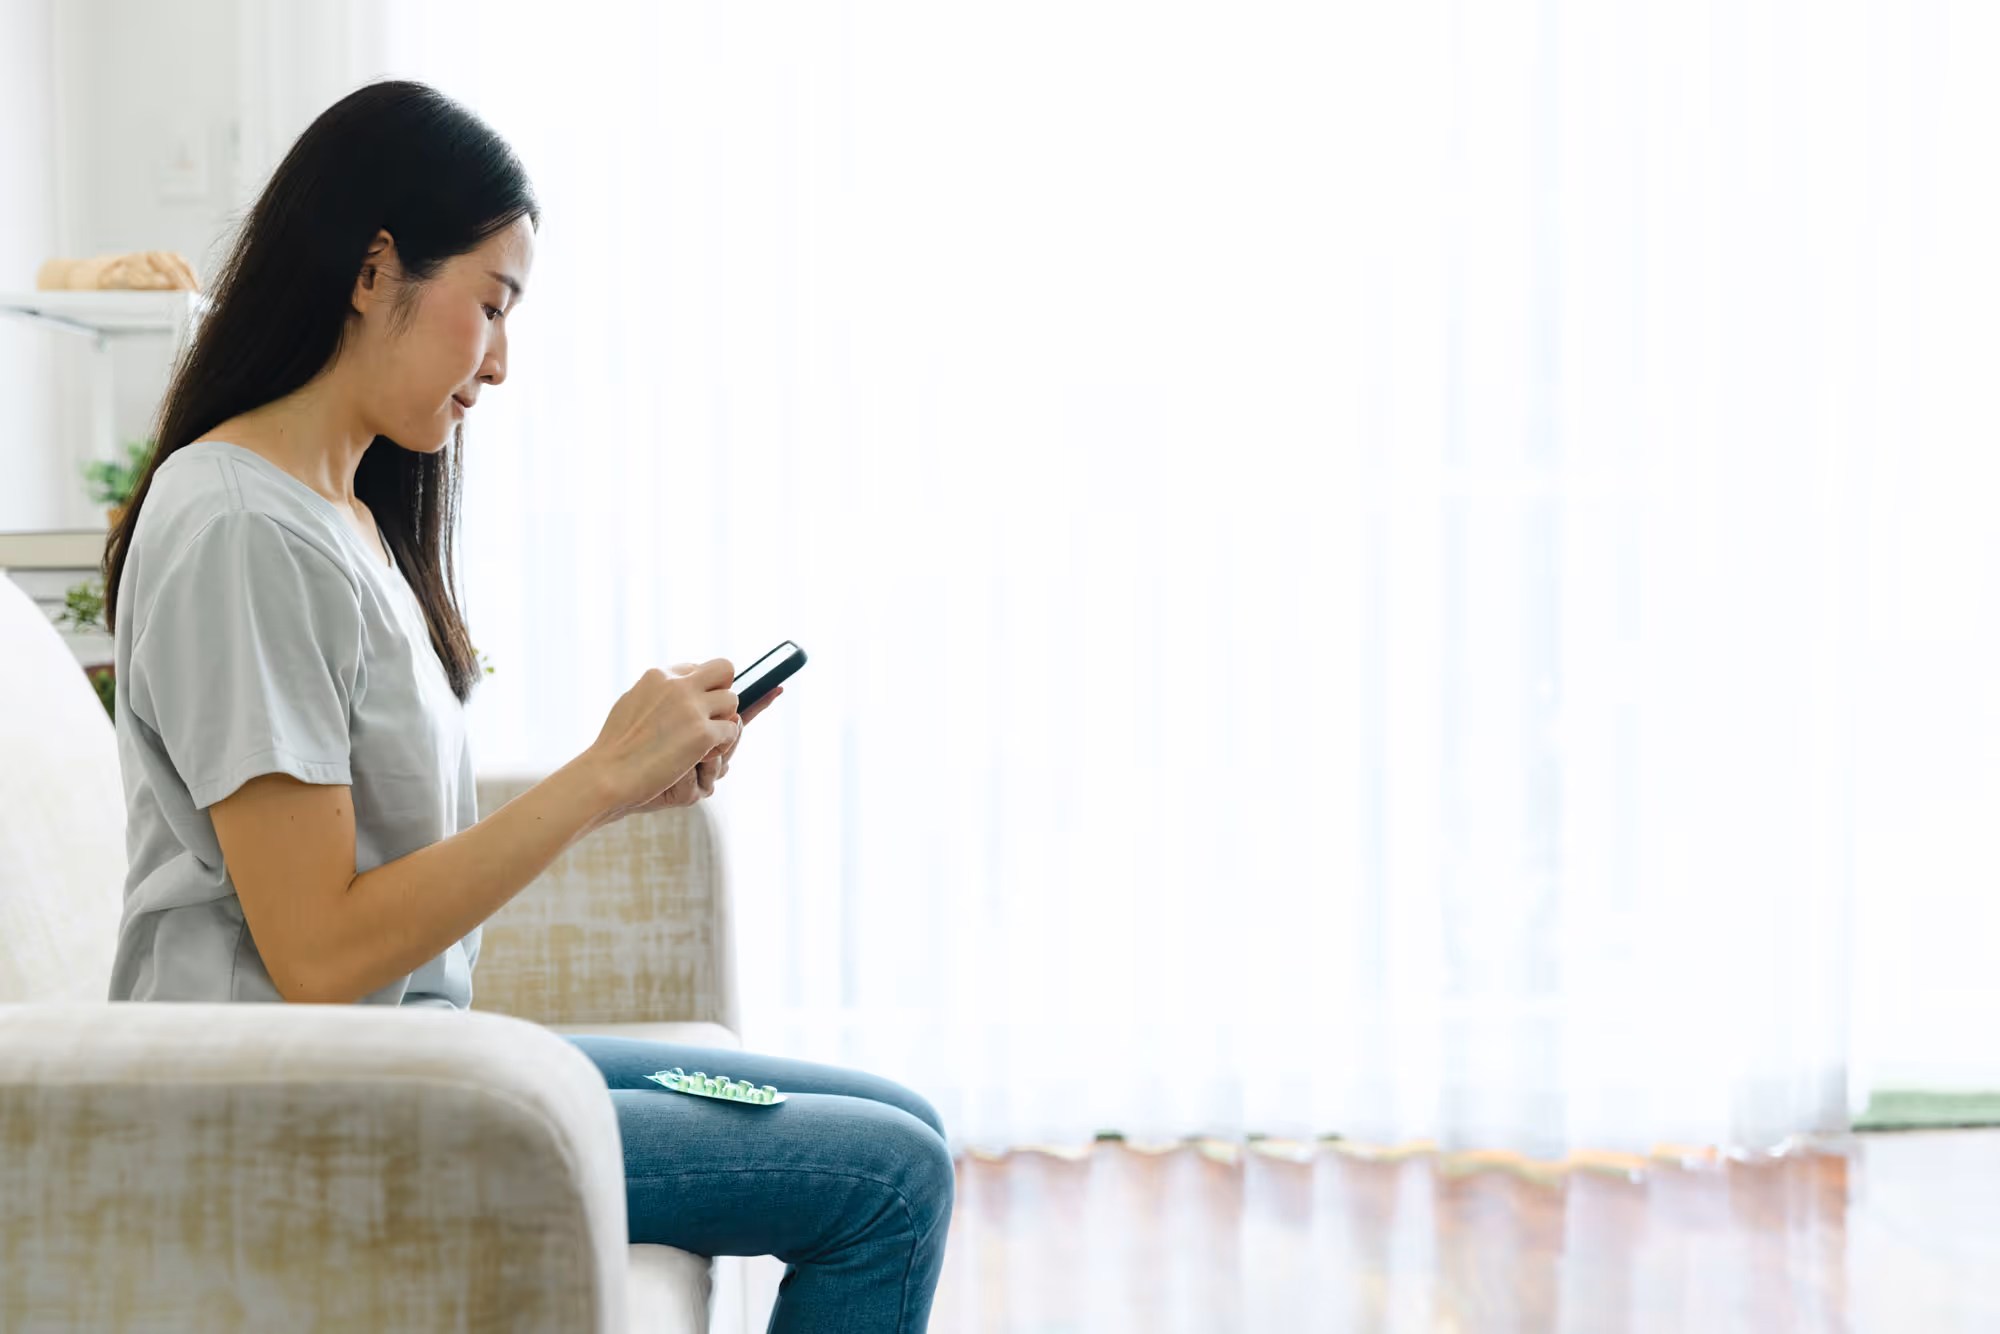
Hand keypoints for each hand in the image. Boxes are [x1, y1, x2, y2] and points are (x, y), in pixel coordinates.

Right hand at [615, 671, 784, 816]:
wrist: (607, 774)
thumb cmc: (615, 748)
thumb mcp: (631, 704)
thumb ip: (656, 694)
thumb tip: (673, 688)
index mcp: (658, 675)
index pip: (698, 668)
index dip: (700, 690)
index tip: (691, 711)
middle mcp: (678, 685)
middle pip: (725, 669)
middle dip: (723, 691)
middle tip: (710, 717)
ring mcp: (692, 708)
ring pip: (732, 701)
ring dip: (724, 721)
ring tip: (704, 741)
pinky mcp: (702, 734)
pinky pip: (731, 731)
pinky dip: (722, 746)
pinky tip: (702, 756)